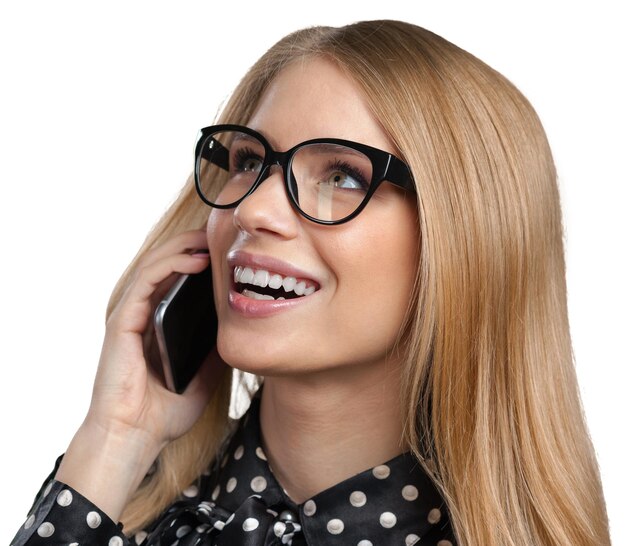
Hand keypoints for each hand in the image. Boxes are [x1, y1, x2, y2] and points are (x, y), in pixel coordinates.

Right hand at [86, 229, 225, 451]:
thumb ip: (214, 353)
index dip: (198, 260)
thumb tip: (239, 331)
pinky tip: (197, 260)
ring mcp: (130, 315)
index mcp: (157, 326)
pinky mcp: (122, 321)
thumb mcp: (202, 378)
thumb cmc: (162, 415)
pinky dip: (171, 265)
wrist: (134, 438)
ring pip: (155, 265)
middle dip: (192, 245)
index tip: (228, 251)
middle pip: (165, 265)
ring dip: (183, 247)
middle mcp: (141, 315)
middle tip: (221, 234)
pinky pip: (147, 282)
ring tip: (211, 238)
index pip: (176, 281)